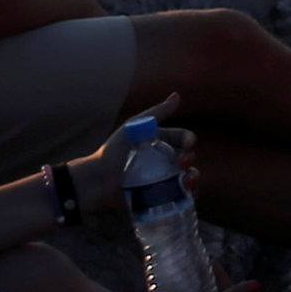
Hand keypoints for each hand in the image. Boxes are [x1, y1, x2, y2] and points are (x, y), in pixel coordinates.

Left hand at [71, 95, 195, 217]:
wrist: (96, 181)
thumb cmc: (111, 153)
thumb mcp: (132, 128)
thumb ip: (156, 113)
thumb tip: (177, 95)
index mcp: (159, 142)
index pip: (183, 138)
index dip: (189, 140)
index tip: (189, 145)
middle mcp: (163, 160)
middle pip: (188, 157)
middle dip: (191, 159)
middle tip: (183, 164)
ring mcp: (161, 179)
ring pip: (187, 176)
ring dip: (194, 177)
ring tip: (188, 182)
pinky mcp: (158, 196)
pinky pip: (180, 195)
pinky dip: (189, 194)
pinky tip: (187, 193)